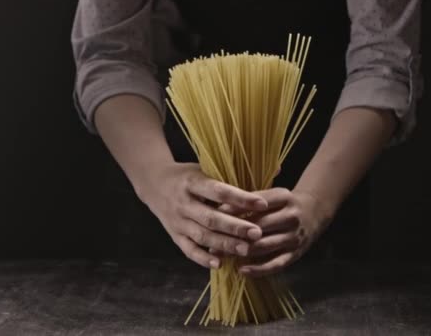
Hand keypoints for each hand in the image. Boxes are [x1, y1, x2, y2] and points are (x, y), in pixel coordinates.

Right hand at [135, 162, 268, 268]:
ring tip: (247, 250)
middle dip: (235, 227)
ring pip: (202, 236)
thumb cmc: (188, 175)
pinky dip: (203, 258)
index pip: (218, 190)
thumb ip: (237, 171)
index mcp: (192, 182)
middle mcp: (183, 202)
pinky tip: (220, 264)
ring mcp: (177, 221)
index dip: (241, 198)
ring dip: (224, 245)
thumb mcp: (207, 165)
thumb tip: (277, 167)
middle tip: (258, 233)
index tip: (262, 203)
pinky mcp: (174, 235)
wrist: (153, 182)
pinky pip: (189, 249)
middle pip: (211, 217)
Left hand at [221, 188, 333, 276]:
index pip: (256, 202)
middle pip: (260, 225)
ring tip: (222, 255)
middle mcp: (291, 216)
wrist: (315, 210)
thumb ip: (251, 200)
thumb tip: (219, 208)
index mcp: (284, 197)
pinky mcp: (296, 253)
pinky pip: (276, 263)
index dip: (236, 208)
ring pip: (265, 245)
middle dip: (235, 232)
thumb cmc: (284, 203)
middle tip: (213, 238)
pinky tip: (242, 270)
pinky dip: (258, 269)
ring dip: (242, 251)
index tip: (215, 212)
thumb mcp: (272, 194)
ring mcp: (295, 236)